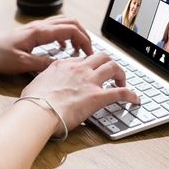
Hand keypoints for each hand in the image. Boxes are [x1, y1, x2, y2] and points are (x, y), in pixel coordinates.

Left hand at [0, 16, 91, 73]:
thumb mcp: (22, 64)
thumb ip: (44, 64)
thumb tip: (62, 65)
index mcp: (39, 32)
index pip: (71, 29)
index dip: (84, 40)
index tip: (89, 54)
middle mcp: (39, 26)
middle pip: (70, 21)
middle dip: (83, 34)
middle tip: (88, 50)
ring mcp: (35, 28)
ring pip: (63, 23)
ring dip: (74, 33)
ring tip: (78, 50)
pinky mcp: (32, 32)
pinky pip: (54, 29)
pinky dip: (64, 35)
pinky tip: (62, 48)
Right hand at [20, 53, 139, 134]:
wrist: (38, 112)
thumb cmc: (33, 102)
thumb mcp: (35, 84)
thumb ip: (44, 81)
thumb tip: (42, 87)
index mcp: (63, 65)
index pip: (82, 59)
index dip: (89, 65)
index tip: (91, 72)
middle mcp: (79, 69)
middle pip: (101, 56)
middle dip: (109, 63)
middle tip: (110, 74)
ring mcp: (89, 81)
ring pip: (113, 66)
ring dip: (121, 74)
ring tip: (123, 82)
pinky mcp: (98, 97)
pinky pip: (120, 92)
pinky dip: (131, 95)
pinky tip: (135, 100)